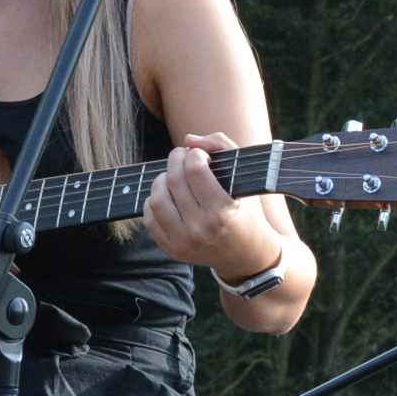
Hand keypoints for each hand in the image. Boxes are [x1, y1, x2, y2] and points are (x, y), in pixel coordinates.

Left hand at [145, 132, 276, 281]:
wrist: (247, 255)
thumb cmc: (247, 210)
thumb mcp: (244, 177)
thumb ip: (221, 146)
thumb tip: (188, 140)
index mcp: (222, 212)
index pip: (195, 170)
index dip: (194, 153)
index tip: (200, 154)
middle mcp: (201, 229)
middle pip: (174, 181)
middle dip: (176, 160)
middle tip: (182, 157)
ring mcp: (183, 242)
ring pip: (157, 199)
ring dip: (161, 180)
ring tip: (172, 176)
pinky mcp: (172, 250)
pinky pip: (149, 219)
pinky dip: (153, 202)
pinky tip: (167, 196)